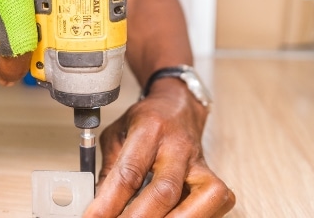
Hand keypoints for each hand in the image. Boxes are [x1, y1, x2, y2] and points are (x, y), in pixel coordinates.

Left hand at [85, 78, 234, 216]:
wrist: (178, 107)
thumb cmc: (146, 122)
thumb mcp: (117, 135)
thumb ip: (108, 171)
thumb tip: (99, 207)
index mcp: (150, 129)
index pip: (129, 172)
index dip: (110, 201)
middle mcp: (178, 146)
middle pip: (164, 190)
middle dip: (139, 217)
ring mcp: (200, 163)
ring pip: (200, 199)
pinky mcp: (213, 178)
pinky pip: (214, 203)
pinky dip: (195, 217)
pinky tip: (173, 217)